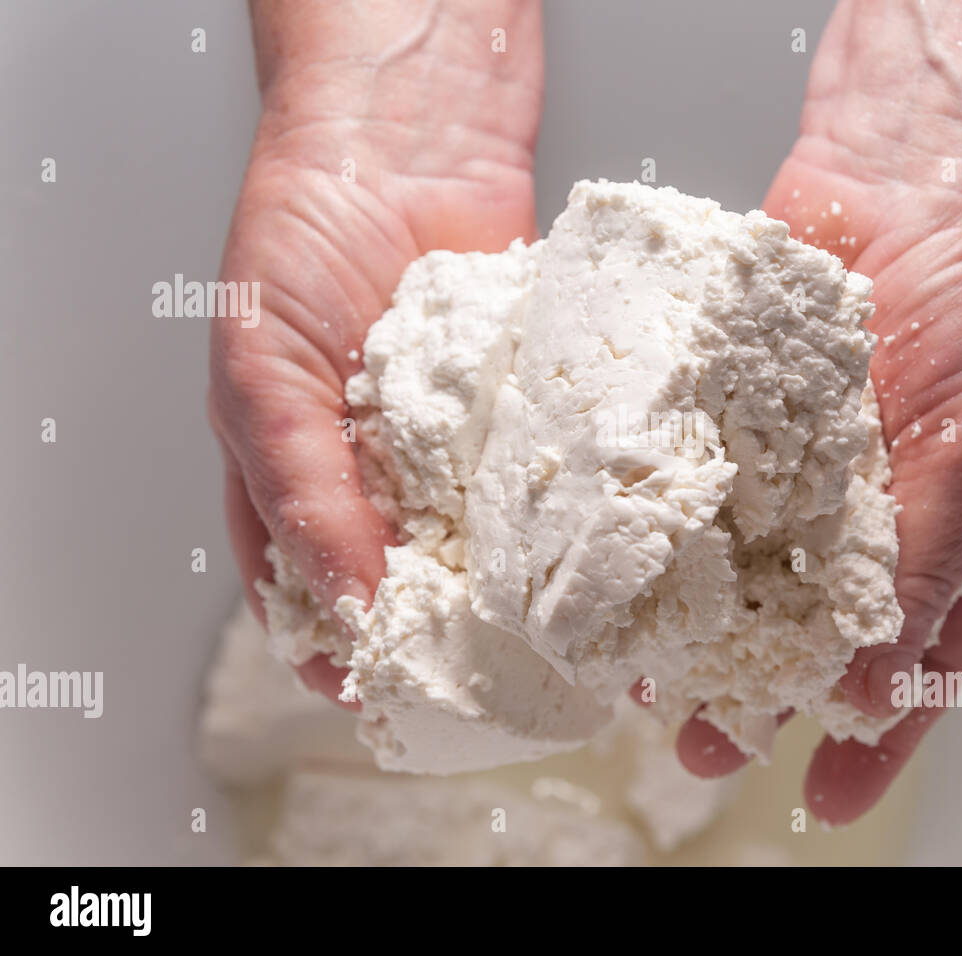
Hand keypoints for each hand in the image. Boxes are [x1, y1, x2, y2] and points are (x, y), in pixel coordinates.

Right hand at [208, 0, 542, 699]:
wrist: (399, 140)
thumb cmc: (297, 242)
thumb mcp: (263, 374)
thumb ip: (298, 489)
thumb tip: (343, 598)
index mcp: (297, 480)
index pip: (317, 596)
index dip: (351, 654)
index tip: (392, 701)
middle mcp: (380, 475)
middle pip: (415, 584)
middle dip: (450, 637)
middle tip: (495, 685)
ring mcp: (454, 449)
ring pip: (487, 544)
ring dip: (516, 589)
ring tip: (556, 636)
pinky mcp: (517, 412)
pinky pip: (541, 477)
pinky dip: (561, 513)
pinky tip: (589, 548)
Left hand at [673, 0, 961, 823]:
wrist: (916, 175)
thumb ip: (931, 559)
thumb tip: (879, 679)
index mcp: (950, 533)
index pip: (916, 661)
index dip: (878, 737)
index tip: (828, 792)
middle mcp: (868, 512)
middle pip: (811, 631)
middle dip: (761, 693)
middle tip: (706, 741)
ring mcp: (799, 467)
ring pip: (742, 569)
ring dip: (698, 627)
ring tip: (647, 675)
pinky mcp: (740, 418)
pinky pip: (699, 485)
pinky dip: (664, 527)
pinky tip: (626, 562)